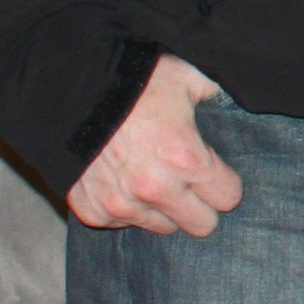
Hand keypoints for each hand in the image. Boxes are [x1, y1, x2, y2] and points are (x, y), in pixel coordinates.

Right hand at [68, 56, 242, 235]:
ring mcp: (121, 203)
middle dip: (200, 204)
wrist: (66, 85)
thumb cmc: (132, 78)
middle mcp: (155, 188)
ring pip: (161, 227)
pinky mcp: (92, 209)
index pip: (229, 198)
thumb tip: (237, 106)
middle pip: (201, 225)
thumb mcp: (186, 75)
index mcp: (186, 158)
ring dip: (161, 208)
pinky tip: (121, 178)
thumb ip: (217, 97)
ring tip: (151, 175)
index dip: (224, 182)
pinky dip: (124, 206)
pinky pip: (121, 222)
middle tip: (187, 181)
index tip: (214, 170)